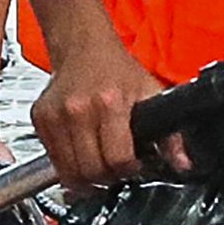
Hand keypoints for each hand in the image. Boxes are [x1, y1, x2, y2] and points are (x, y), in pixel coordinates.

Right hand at [29, 36, 174, 185]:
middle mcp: (78, 110)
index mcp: (109, 103)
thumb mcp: (151, 93)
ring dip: (86, 177)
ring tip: (99, 164)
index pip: (117, 160)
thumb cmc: (116, 70)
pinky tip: (82, 153)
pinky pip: (53, 161)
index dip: (129, 169)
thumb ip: (170, 134)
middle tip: (116, 167)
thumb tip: (183, 163)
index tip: (132, 164)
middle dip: (108, 177)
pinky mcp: (40, 119)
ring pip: (69, 173)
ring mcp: (55, 116)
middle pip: (92, 171)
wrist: (83, 47)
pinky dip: (68, 165)